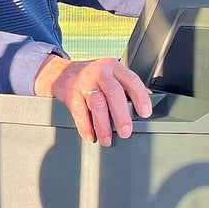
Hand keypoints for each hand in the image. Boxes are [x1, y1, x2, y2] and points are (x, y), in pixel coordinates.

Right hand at [34, 56, 152, 146]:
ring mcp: (84, 83)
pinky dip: (85, 127)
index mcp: (114, 68)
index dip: (140, 97)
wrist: (60, 72)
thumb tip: (148, 98)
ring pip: (97, 104)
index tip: (145, 113)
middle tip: (126, 132)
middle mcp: (100, 73)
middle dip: (121, 115)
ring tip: (107, 139)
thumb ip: (126, 85)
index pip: (131, 80)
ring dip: (103, 125)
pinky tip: (91, 136)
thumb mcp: (110, 74)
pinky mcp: (70, 94)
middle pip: (114, 93)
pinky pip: (79, 112)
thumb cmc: (91, 76)